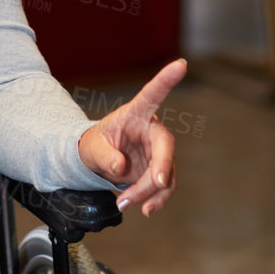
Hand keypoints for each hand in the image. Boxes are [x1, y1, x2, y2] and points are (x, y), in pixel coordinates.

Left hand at [77, 58, 186, 217]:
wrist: (98, 162)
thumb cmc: (94, 145)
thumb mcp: (92, 149)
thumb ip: (105, 157)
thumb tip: (121, 168)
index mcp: (135, 114)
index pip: (152, 94)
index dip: (166, 79)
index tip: (181, 64)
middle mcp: (151, 130)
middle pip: (166, 145)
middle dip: (162, 165)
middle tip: (157, 182)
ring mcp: (158, 151)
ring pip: (165, 172)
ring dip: (150, 191)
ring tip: (126, 203)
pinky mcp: (160, 169)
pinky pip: (164, 186)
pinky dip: (155, 200)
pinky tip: (145, 209)